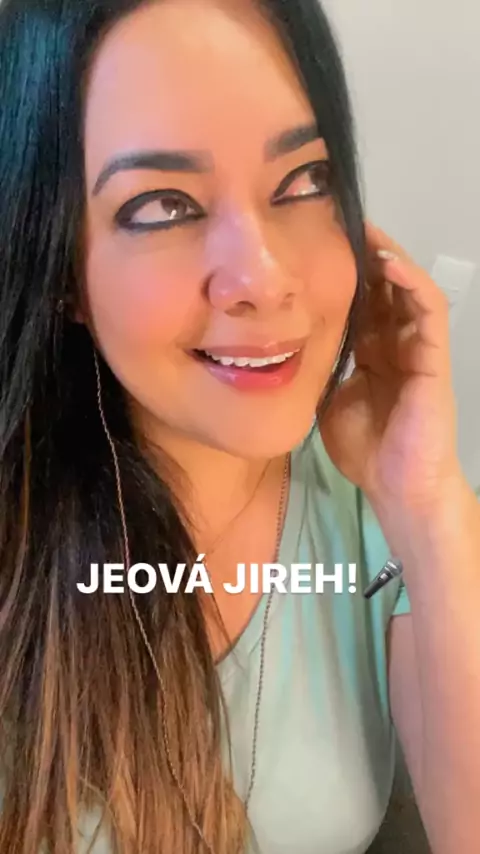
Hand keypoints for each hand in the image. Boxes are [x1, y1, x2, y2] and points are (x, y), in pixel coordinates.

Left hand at [319, 222, 462, 510]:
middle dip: (364, 255)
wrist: (398, 487)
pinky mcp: (434, 357)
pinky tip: (388, 263)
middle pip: (384, 288)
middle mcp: (396, 344)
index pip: (361, 303)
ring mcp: (418, 348)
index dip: (343, 275)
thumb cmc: (367, 450)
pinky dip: (411, 283)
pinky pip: (428, 311)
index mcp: (373, 353)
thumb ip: (322, 371)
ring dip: (389, 258)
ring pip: (408, 289)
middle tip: (339, 223)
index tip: (315, 247)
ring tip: (365, 230)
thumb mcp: (331, 401)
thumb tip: (296, 347)